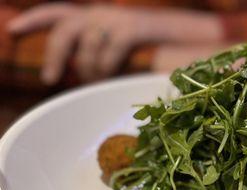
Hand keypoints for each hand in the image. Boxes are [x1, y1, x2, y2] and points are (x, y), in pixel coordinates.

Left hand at [8, 3, 221, 83]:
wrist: (189, 39)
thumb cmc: (154, 52)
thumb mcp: (121, 51)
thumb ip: (99, 56)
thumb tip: (80, 76)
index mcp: (96, 16)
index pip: (57, 11)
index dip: (34, 19)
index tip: (11, 30)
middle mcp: (101, 12)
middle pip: (64, 29)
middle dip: (53, 54)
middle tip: (49, 79)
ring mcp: (116, 18)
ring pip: (85, 45)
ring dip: (87, 69)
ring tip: (96, 82)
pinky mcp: (131, 27)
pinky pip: (107, 49)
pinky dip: (105, 66)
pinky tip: (107, 77)